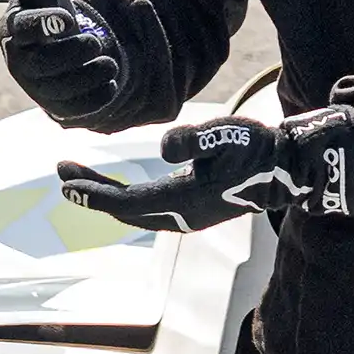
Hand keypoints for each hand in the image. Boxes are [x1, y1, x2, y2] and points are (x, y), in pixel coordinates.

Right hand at [0, 0, 126, 125]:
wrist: (67, 43)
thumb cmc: (50, 10)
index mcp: (13, 30)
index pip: (21, 30)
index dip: (45, 25)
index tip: (69, 19)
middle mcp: (19, 62)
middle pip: (41, 65)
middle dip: (72, 54)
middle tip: (95, 42)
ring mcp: (36, 88)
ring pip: (60, 90)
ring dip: (90, 76)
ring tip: (109, 63)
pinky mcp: (56, 107)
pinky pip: (74, 110)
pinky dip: (96, 97)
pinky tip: (109, 83)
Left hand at [59, 107, 353, 232]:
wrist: (290, 168)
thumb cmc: (258, 147)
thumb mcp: (226, 134)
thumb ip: (193, 140)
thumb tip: (162, 148)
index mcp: (185, 200)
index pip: (126, 202)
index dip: (93, 194)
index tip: (65, 182)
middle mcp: (182, 217)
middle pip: (125, 210)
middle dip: (91, 193)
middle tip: (63, 173)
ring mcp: (189, 218)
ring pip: (136, 211)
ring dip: (106, 196)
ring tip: (80, 178)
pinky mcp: (196, 213)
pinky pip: (149, 209)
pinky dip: (126, 199)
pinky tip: (118, 187)